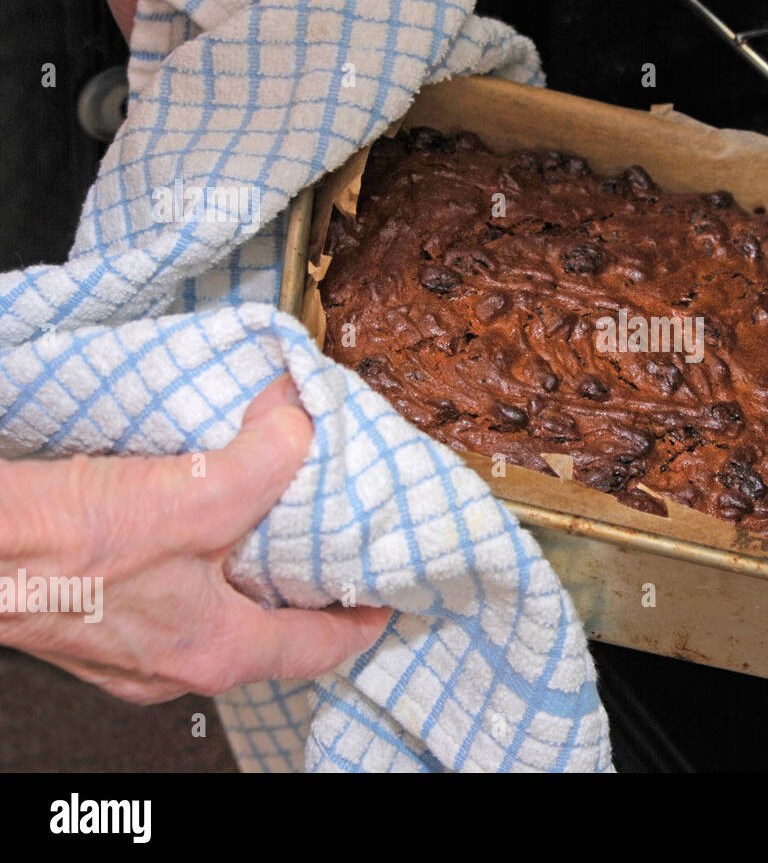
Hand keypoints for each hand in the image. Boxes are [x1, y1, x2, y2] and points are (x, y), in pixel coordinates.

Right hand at [0, 375, 390, 703]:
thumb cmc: (60, 548)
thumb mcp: (191, 493)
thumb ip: (263, 458)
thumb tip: (298, 421)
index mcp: (215, 651)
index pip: (318, 649)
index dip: (363, 622)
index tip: (387, 601)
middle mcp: (173, 665)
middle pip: (268, 635)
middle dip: (303, 592)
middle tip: (332, 550)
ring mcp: (129, 652)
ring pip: (216, 615)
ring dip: (246, 575)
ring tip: (270, 526)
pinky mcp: (93, 624)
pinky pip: (168, 600)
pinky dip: (197, 566)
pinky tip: (196, 525)